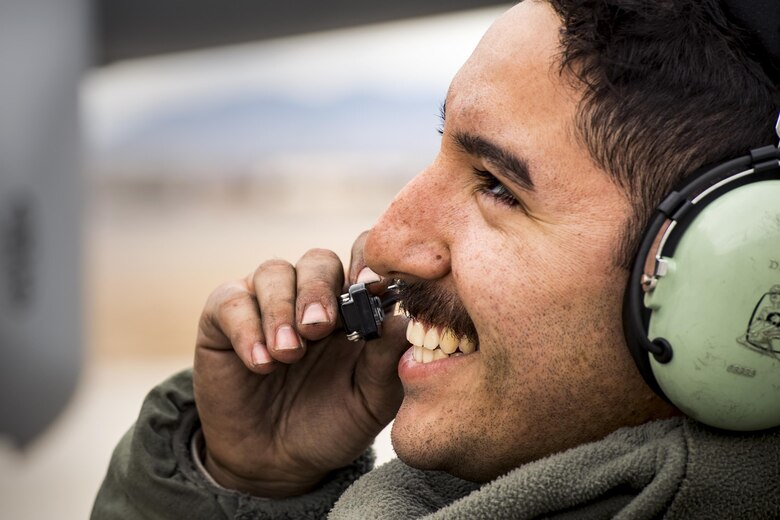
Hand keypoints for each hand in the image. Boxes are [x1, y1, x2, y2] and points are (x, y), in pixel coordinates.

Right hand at [193, 233, 407, 497]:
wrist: (277, 463)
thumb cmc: (332, 424)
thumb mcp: (370, 400)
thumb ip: (387, 360)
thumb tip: (404, 321)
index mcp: (354, 305)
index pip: (363, 259)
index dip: (367, 263)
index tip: (371, 287)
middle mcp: (311, 294)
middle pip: (318, 261)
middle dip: (319, 291)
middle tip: (319, 328)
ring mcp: (267, 302)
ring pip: (274, 272)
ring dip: (282, 310)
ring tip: (288, 355)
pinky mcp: (225, 318)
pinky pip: (232, 301)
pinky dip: (247, 329)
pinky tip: (260, 363)